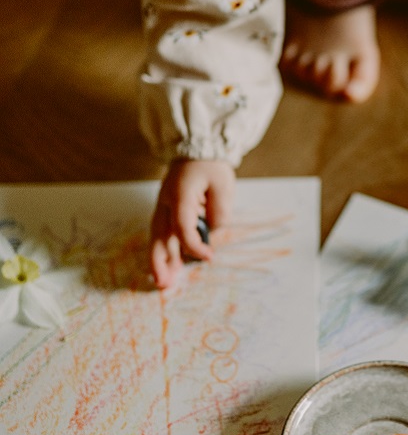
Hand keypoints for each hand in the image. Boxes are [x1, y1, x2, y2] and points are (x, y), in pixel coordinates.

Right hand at [149, 159, 235, 288]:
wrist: (197, 151)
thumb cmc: (211, 167)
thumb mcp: (223, 183)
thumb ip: (220, 209)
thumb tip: (212, 231)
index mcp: (179, 194)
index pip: (182, 226)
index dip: (194, 245)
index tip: (209, 257)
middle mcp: (166, 203)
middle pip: (160, 235)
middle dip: (160, 261)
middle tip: (162, 283)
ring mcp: (163, 207)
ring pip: (158, 238)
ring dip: (159, 260)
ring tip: (163, 283)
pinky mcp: (166, 212)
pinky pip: (163, 235)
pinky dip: (164, 251)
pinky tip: (169, 268)